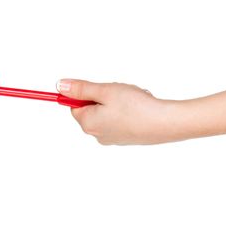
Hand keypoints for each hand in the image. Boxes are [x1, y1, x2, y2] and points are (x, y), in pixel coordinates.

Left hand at [56, 79, 183, 144]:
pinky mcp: (127, 138)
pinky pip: (121, 119)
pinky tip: (140, 106)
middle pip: (92, 109)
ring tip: (132, 98)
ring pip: (108, 112)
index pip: (75, 105)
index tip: (100, 87)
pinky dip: (129, 109)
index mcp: (88, 124)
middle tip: (119, 92)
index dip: (86, 93)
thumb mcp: (104, 91)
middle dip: (105, 96)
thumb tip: (61, 86)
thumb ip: (81, 89)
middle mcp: (98, 134)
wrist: (164, 123)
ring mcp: (113, 138)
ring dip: (118, 101)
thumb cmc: (134, 107)